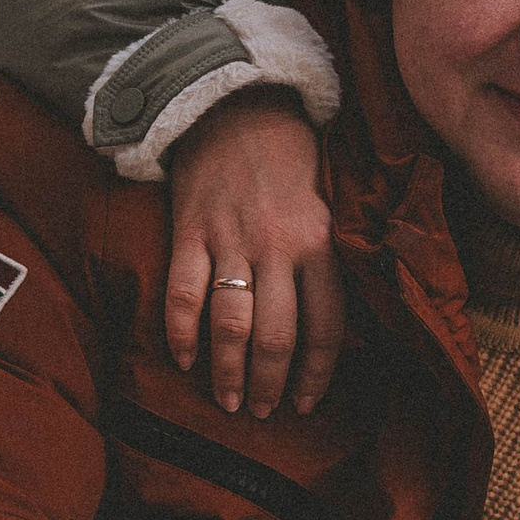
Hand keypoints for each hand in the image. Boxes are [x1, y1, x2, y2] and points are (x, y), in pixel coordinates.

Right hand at [165, 92, 346, 420]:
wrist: (236, 107)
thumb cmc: (289, 164)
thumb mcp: (328, 208)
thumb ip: (330, 264)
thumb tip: (338, 331)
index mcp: (319, 245)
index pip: (326, 327)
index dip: (315, 374)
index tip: (305, 404)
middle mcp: (277, 248)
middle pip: (277, 337)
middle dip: (270, 384)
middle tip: (263, 411)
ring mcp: (230, 240)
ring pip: (231, 325)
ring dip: (228, 372)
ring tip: (229, 401)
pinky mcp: (189, 231)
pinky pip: (183, 294)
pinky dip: (181, 333)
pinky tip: (183, 361)